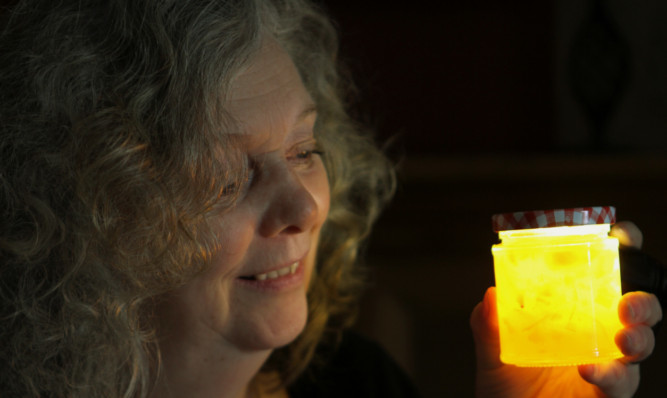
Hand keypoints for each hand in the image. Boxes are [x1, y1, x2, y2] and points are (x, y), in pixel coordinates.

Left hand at [470, 222, 662, 397]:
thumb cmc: (506, 385)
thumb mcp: (492, 349)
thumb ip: (488, 323)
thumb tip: (492, 295)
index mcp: (576, 312)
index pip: (606, 277)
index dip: (621, 252)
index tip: (621, 235)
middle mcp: (598, 335)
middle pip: (638, 310)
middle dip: (643, 302)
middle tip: (628, 302)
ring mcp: (608, 365)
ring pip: (640, 346)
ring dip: (639, 337)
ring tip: (623, 335)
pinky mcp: (608, 395)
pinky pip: (619, 384)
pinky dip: (609, 375)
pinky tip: (589, 368)